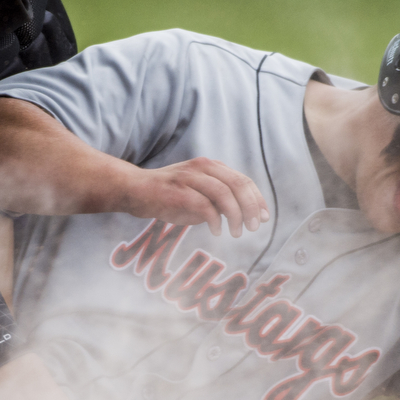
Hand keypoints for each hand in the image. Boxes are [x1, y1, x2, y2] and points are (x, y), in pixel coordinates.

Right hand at [124, 157, 269, 236]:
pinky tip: (217, 231)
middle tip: (253, 227)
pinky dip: (215, 220)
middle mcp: (203, 167)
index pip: (243, 180)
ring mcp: (189, 177)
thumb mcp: (199, 194)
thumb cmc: (169, 196)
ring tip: (236, 232)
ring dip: (235, 215)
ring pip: (223, 193)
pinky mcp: (177, 190)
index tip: (264, 218)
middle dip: (250, 208)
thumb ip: (220, 200)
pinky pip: (204, 204)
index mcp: (212, 166)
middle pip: (238, 185)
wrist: (136, 190)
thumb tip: (247, 215)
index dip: (257, 199)